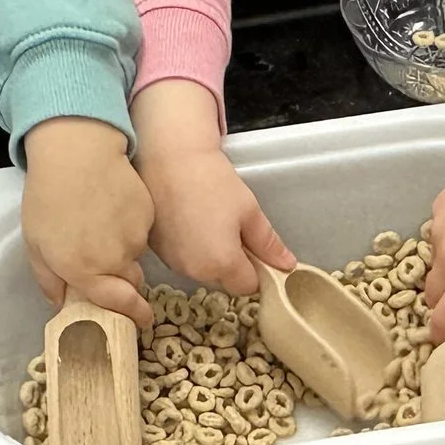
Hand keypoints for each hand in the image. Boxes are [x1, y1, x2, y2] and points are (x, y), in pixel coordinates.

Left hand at [19, 118, 153, 326]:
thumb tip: (63, 303)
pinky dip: (129, 225)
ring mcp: (135, 236)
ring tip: (99, 221)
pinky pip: (141, 229)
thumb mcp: (34, 243)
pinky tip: (111, 205)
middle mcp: (115, 259)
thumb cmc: (47, 197)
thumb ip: (49, 280)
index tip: (142, 320)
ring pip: (134, 253)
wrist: (77, 150)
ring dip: (121, 248)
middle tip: (102, 260)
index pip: (119, 304)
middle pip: (130, 282)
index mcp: (85, 270)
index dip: (133, 314)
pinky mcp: (147, 213)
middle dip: (122, 280)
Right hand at [132, 78, 293, 293]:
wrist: (169, 158)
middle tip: (233, 228)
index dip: (256, 270)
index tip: (255, 250)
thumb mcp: (249, 211)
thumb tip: (287, 265)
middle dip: (232, 264)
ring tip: (209, 221)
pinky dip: (190, 248)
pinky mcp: (158, 251)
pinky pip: (182, 259)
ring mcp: (174, 262)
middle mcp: (195, 272)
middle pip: (224, 280)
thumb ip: (268, 245)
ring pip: (202, 271)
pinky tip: (190, 221)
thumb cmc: (213, 182)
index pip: (247, 286)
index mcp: (222, 264)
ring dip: (210, 256)